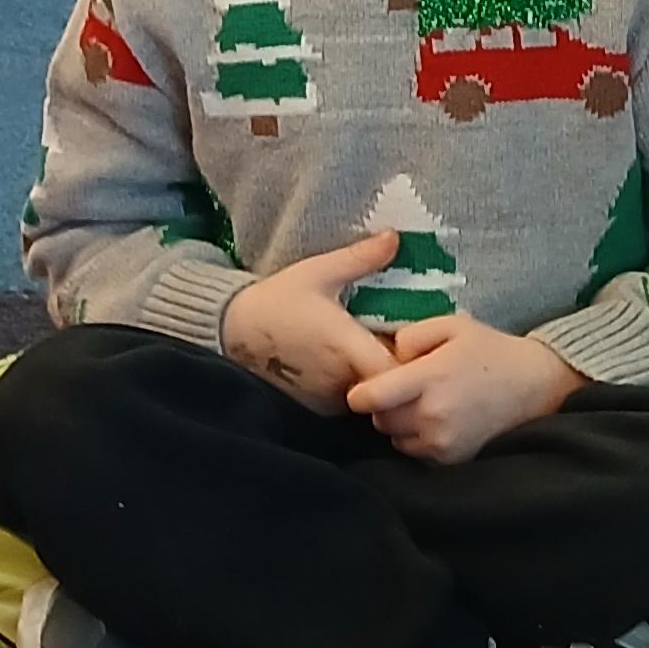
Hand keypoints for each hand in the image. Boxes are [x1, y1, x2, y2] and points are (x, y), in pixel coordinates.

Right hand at [219, 230, 404, 409]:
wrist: (230, 334)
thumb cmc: (276, 301)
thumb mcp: (317, 273)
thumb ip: (359, 258)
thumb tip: (396, 238)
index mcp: (346, 346)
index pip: (397, 369)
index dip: (414, 362)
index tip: (418, 345)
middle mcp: (341, 379)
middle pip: (391, 389)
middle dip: (403, 373)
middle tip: (408, 350)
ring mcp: (329, 399)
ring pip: (373, 400)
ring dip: (382, 382)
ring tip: (386, 358)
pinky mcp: (318, 410)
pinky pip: (352, 405)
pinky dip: (361, 389)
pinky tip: (359, 370)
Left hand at [344, 317, 580, 465]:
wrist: (536, 386)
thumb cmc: (491, 351)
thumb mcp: (453, 325)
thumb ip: (411, 335)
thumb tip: (387, 356)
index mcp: (429, 378)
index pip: (368, 398)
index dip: (361, 392)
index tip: (369, 386)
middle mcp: (432, 415)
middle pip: (379, 420)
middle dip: (384, 406)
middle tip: (405, 390)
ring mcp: (442, 442)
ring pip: (395, 438)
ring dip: (400, 425)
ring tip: (425, 406)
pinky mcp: (451, 459)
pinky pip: (416, 452)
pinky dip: (419, 440)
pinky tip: (439, 421)